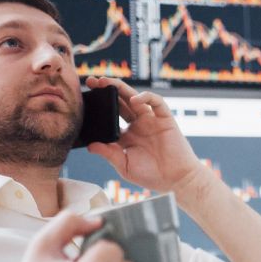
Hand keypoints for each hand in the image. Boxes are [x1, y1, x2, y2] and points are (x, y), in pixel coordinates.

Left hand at [84, 76, 204, 192]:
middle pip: (119, 101)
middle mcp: (137, 124)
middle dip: (105, 89)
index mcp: (126, 135)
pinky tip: (135, 99)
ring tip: (105, 82)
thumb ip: (108, 153)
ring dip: (120, 87)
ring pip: (134, 97)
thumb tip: (90, 145)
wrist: (176, 180)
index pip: (109, 115)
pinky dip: (146, 97)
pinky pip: (156, 102)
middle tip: (90, 81)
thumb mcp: (124, 165)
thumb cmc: (151, 175)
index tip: (84, 100)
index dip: (98, 106)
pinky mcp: (165, 118)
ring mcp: (151, 120)